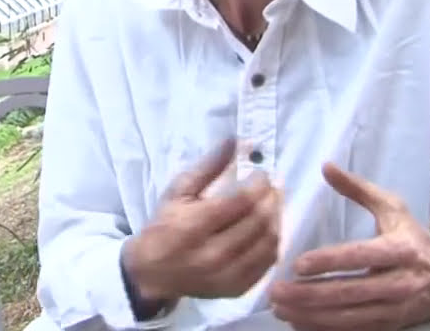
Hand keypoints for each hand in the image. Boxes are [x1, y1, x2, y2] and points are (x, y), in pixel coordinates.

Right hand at [123, 138, 282, 306]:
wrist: (152, 273)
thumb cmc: (164, 225)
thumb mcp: (178, 191)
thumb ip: (208, 166)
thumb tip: (235, 141)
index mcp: (194, 226)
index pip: (241, 202)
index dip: (259, 184)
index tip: (261, 174)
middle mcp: (213, 254)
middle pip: (259, 221)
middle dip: (272, 198)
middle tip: (273, 186)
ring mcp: (227, 275)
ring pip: (269, 242)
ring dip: (277, 218)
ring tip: (273, 204)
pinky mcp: (236, 289)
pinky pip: (268, 262)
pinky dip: (274, 241)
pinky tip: (268, 228)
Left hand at [268, 162, 429, 330]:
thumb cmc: (413, 238)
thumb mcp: (392, 209)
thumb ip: (357, 189)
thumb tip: (326, 167)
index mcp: (400, 249)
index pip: (360, 256)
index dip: (329, 261)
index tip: (298, 264)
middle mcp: (399, 282)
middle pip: (350, 292)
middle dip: (310, 295)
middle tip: (276, 291)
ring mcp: (395, 309)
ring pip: (349, 317)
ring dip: (311, 315)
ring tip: (280, 308)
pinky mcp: (391, 326)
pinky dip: (325, 329)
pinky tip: (300, 323)